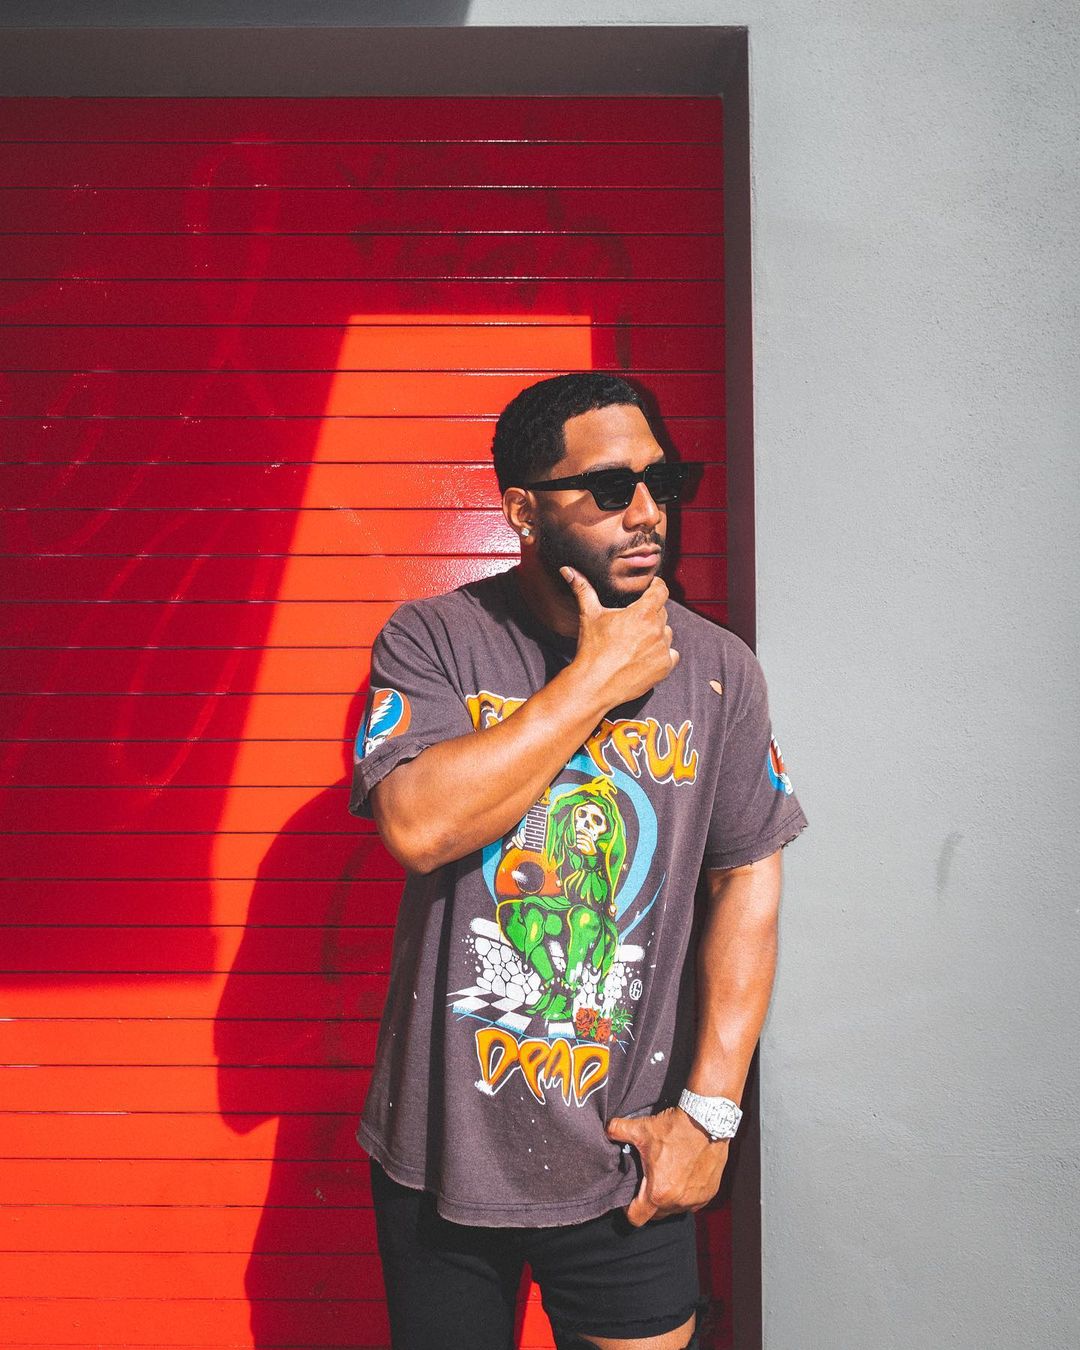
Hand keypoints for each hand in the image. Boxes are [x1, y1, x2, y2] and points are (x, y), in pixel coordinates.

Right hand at [562, 567, 678, 710]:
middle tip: (635, 621)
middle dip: (651, 614)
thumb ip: (582, 589)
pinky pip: (671, 654)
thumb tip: (567, 570)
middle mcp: (657, 630)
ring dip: (657, 634)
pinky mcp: (665, 667)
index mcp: (643, 613)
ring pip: (667, 634)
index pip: (661, 591)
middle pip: (662, 612)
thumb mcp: (589, 615)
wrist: (595, 684)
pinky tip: (645, 657)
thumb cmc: (592, 649)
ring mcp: (663, 650)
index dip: (657, 586)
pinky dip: (661, 654)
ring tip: (637, 642)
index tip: (652, 587)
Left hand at [606, 1107, 728, 1227]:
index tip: (629, 1198)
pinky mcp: (709, 1194)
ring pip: (675, 1209)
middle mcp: (678, 1202)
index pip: (637, 1218)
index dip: (628, 1209)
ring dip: (669, 1198)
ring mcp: (695, 1200)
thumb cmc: (675, 1128)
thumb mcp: (642, 1128)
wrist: (707, 1121)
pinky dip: (686, 1194)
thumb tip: (607, 1129)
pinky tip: (683, 1176)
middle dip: (649, 1202)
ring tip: (666, 1177)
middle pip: (656, 1214)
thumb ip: (618, 1130)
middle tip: (648, 1182)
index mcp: (658, 1192)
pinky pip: (692, 1203)